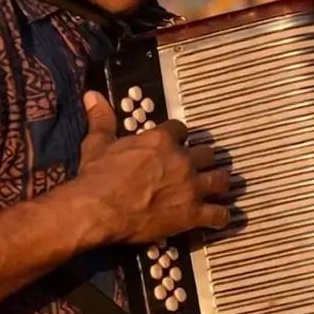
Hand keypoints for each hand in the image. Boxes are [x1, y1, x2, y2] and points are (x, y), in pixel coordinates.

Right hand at [73, 91, 230, 243]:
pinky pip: (218, 214)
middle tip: (198, 166)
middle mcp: (183, 160)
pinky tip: (219, 218)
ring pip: (220, 180)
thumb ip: (102, 119)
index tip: (175, 142)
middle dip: (203, 159)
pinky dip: (220, 217)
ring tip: (217, 187)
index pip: (181, 129)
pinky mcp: (192, 213)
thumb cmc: (97, 176)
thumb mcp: (97, 143)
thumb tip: (92, 95)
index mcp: (162, 140)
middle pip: (207, 153)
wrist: (98, 209)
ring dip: (219, 183)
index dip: (178, 136)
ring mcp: (191, 187)